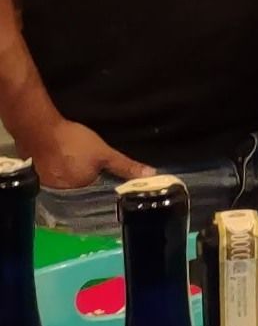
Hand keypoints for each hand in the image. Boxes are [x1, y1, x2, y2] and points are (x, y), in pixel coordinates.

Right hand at [28, 120, 152, 189]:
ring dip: (76, 179)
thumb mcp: (104, 153)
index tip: (116, 183)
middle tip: (98, 172)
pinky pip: (57, 179)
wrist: (39, 129)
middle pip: (82, 192)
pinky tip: (68, 165)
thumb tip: (151, 175)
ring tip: (83, 167)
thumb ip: (125, 166)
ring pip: (69, 185)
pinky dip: (64, 174)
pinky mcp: (39, 178)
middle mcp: (62, 195)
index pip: (97, 197)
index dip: (107, 189)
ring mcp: (48, 187)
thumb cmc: (74, 142)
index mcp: (79, 193)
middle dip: (91, 184)